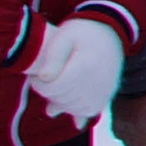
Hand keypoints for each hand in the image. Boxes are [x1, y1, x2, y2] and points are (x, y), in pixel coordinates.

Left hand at [19, 13, 125, 133]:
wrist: (110, 33)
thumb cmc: (82, 33)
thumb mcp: (63, 37)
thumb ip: (52, 58)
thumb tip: (44, 78)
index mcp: (84, 66)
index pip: (52, 87)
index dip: (37, 84)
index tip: (35, 76)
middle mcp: (97, 83)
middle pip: (62, 99)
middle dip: (47, 92)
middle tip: (44, 80)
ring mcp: (104, 91)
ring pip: (73, 108)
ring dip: (59, 102)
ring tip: (54, 87)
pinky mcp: (107, 96)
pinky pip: (88, 112)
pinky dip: (75, 110)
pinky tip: (66, 103)